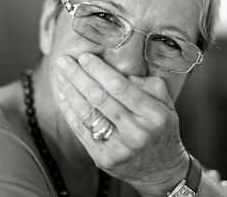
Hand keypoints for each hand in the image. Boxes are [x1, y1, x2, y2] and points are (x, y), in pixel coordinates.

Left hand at [55, 53, 188, 194]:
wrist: (161, 170)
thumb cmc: (160, 130)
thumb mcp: (166, 105)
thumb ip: (149, 85)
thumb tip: (122, 73)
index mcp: (154, 115)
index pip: (120, 87)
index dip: (99, 70)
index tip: (84, 56)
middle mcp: (137, 132)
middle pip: (100, 98)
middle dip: (78, 76)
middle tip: (63, 61)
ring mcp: (119, 147)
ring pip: (88, 114)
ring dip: (70, 91)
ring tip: (60, 75)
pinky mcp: (104, 158)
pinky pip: (81, 130)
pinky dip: (70, 111)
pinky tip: (63, 96)